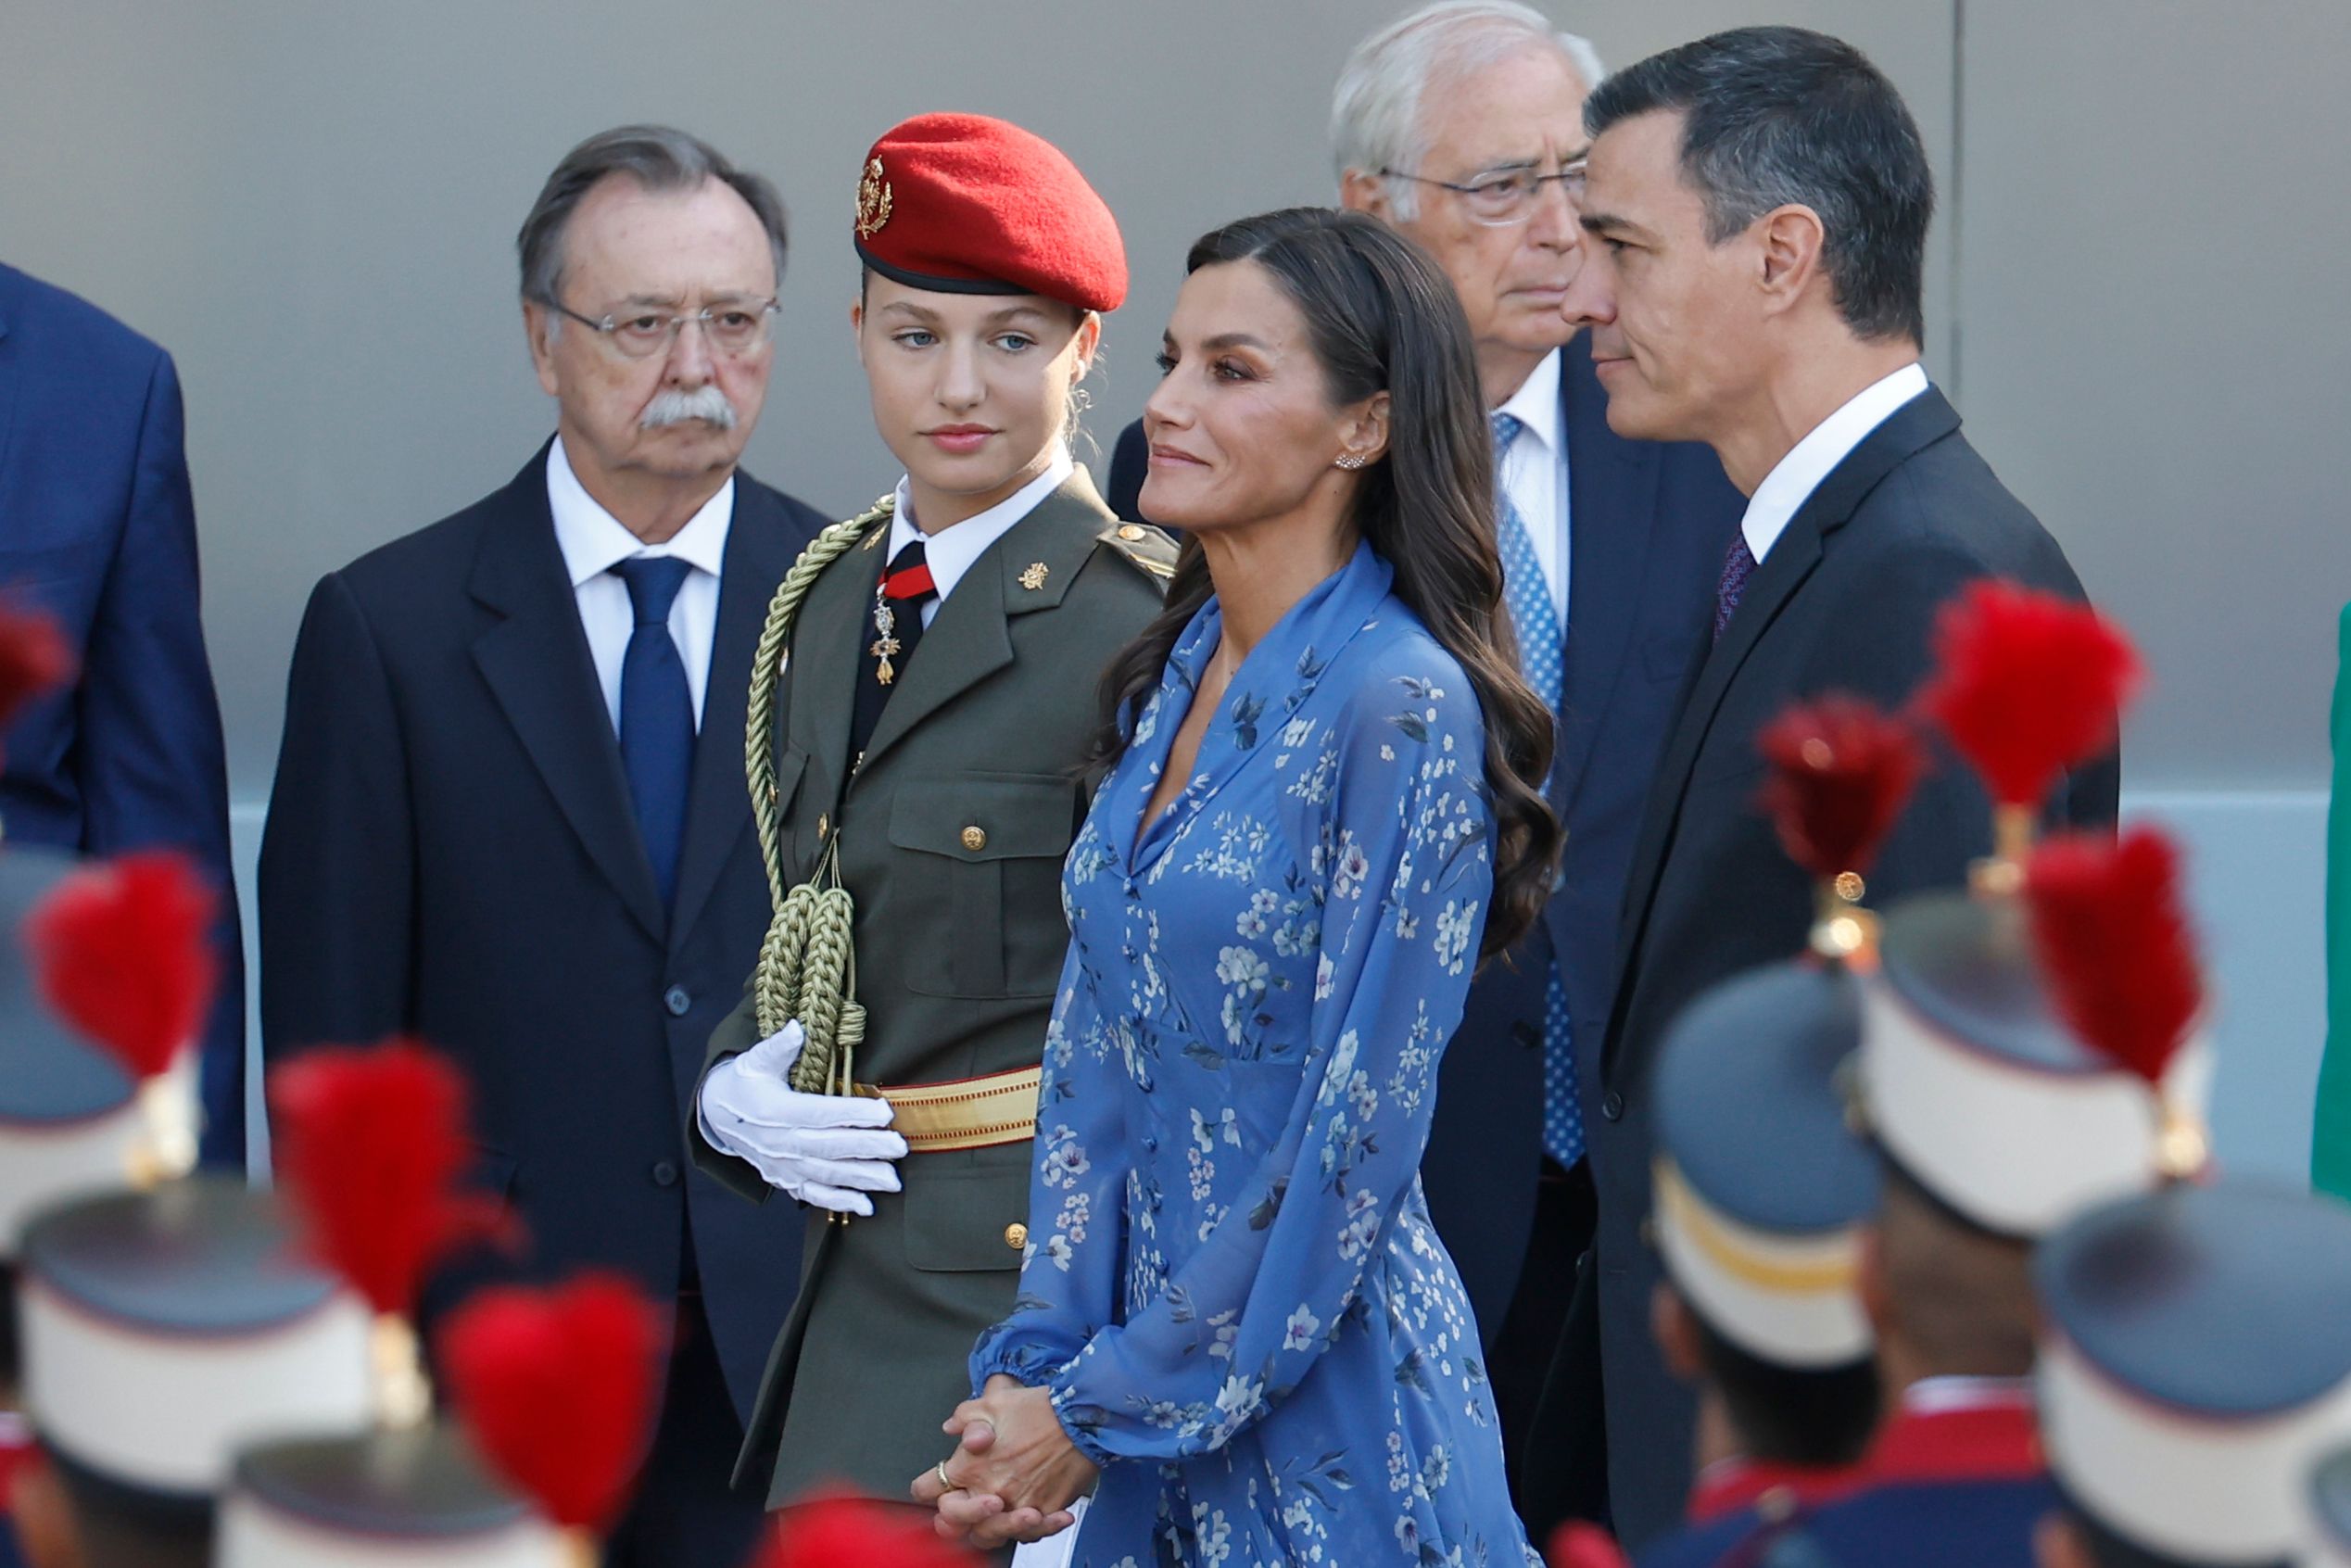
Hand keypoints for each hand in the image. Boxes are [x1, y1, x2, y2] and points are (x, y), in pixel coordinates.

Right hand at [697, 1021, 906, 1214]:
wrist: (716, 1116)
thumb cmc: (744, 1083)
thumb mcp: (755, 1060)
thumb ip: (778, 1047)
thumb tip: (797, 1028)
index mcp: (775, 1111)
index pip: (820, 1113)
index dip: (853, 1114)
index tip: (885, 1112)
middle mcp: (779, 1142)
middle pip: (829, 1147)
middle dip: (867, 1148)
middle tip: (899, 1147)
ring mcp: (782, 1165)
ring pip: (826, 1175)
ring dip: (860, 1179)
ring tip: (892, 1180)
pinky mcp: (784, 1179)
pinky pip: (813, 1195)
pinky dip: (839, 1202)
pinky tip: (866, 1206)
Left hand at [912, 1376, 1095, 1549]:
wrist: (1081, 1418)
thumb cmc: (1040, 1409)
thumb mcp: (994, 1401)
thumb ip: (965, 1416)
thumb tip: (951, 1428)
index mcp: (969, 1466)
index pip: (926, 1490)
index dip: (927, 1487)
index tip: (936, 1484)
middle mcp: (988, 1491)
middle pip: (952, 1524)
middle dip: (953, 1516)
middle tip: (965, 1502)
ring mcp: (1016, 1506)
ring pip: (988, 1536)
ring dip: (990, 1526)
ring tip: (1001, 1510)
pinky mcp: (1043, 1513)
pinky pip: (1029, 1535)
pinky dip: (1031, 1528)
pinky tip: (1036, 1513)